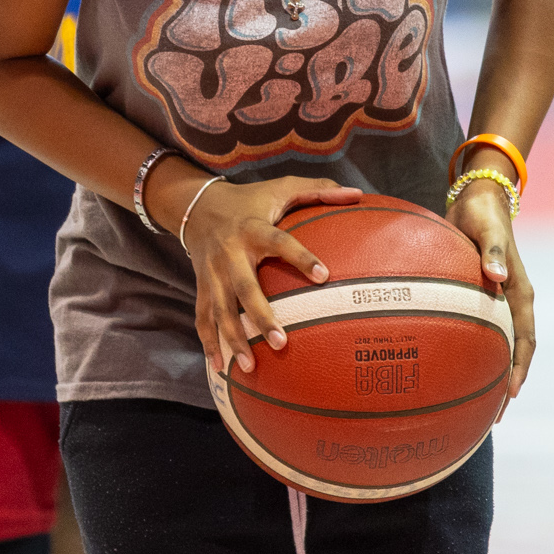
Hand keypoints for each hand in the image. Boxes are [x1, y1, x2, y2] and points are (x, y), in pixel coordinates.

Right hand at [179, 177, 363, 378]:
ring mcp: (212, 272)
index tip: (324, 276)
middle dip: (260, 316)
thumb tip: (357, 193)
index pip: (279, 242)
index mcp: (253, 228)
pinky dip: (209, 342)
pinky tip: (220, 366)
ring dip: (233, 338)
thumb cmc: (249, 200)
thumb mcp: (280, 187)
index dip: (301, 258)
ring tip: (250, 366)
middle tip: (281, 342)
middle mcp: (230, 252)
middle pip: (244, 288)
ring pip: (221, 309)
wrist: (196, 206)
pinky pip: (203, 317)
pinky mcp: (202, 286)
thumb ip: (318, 189)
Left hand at [448, 173, 535, 413]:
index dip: (519, 368)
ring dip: (489, 372)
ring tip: (473, 403)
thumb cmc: (482, 213)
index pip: (525, 339)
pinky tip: (448, 366)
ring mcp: (497, 301)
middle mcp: (511, 301)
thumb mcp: (487, 229)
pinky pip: (478, 331)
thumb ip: (492, 251)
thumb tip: (496, 277)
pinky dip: (470, 351)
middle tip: (491, 415)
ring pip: (496, 345)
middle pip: (513, 352)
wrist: (477, 198)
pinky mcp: (480, 296)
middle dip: (506, 383)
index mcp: (519, 292)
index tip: (510, 395)